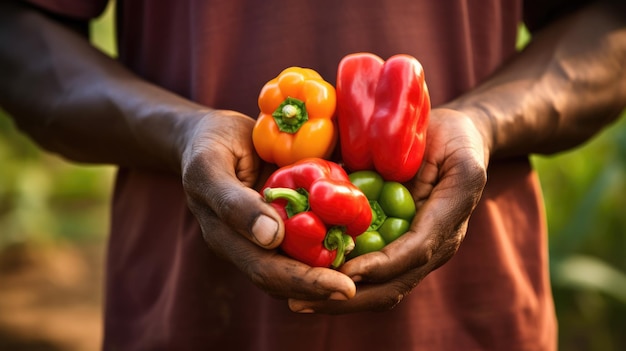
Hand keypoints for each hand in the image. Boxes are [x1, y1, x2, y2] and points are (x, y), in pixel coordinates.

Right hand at [180, 109, 356, 299]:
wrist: (212, 136)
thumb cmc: (207, 147)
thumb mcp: (209, 167)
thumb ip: (234, 203)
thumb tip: (271, 238)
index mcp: (228, 240)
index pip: (267, 271)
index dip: (306, 282)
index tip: (344, 288)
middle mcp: (250, 245)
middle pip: (287, 279)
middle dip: (323, 287)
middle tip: (359, 288)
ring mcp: (267, 235)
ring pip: (301, 263)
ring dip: (331, 270)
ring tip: (365, 272)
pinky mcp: (284, 219)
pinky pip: (309, 238)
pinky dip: (332, 241)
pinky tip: (357, 237)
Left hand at [288, 108, 489, 312]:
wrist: (462, 144)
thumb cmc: (455, 140)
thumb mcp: (452, 144)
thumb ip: (423, 167)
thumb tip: (361, 178)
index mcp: (447, 221)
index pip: (415, 251)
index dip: (381, 266)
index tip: (346, 273)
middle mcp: (434, 246)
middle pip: (394, 285)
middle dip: (351, 297)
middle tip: (305, 301)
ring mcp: (417, 252)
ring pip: (382, 288)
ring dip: (341, 299)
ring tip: (301, 301)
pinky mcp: (400, 247)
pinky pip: (373, 273)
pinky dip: (343, 280)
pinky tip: (310, 281)